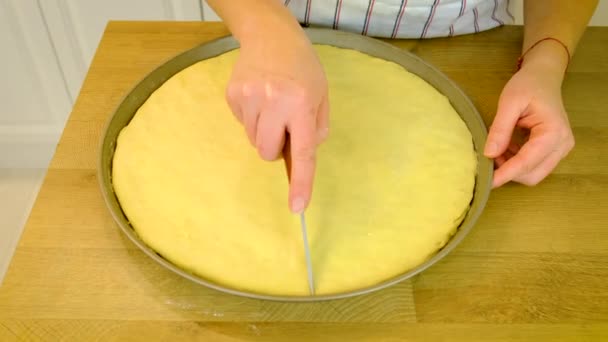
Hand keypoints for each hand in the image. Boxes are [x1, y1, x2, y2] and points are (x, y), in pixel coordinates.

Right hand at [225, 28, 328, 212]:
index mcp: (301, 103)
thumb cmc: (302, 68)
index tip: (297, 207)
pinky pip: (242, 125)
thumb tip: (300, 156)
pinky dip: (251, 118)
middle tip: (284, 123)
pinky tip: (258, 98)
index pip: (302, 152)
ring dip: (264, 131)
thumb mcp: (321, 96)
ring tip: (271, 105)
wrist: (270, 36)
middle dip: (276, 146)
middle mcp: (274, 101)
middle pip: (267, 153)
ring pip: (253, 141)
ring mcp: (248, 98)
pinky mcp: (232, 95)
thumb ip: (316, 129)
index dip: (301, 182)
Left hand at [484, 57, 573, 187]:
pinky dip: (517, 163)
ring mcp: (561, 149)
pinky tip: (506, 149)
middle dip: (509, 172)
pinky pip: (535, 166)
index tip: (487, 183)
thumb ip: (500, 129)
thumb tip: (489, 154)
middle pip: (532, 175)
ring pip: (534, 174)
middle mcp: (562, 145)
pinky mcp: (555, 150)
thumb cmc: (527, 85)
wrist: (543, 76)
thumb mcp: (509, 102)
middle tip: (488, 157)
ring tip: (497, 149)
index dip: (505, 174)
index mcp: (553, 132)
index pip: (526, 162)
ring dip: (512, 168)